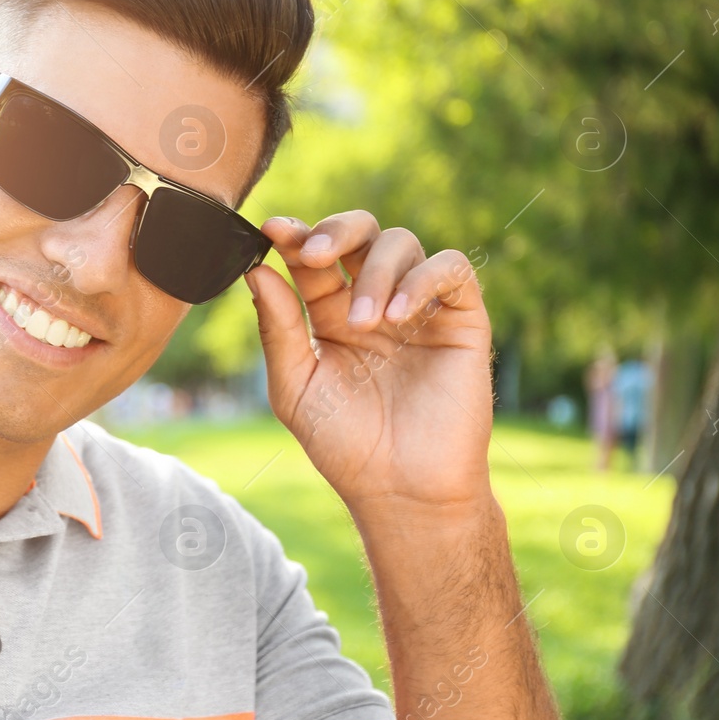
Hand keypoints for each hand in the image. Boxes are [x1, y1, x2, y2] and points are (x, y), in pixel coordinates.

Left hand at [246, 212, 493, 515]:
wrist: (401, 489)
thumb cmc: (345, 446)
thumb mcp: (295, 386)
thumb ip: (277, 329)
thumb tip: (256, 270)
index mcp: (331, 315)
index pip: (314, 258)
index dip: (296, 237)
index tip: (273, 231)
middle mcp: (375, 302)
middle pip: (360, 232)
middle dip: (336, 230)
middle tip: (315, 254)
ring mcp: (419, 308)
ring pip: (402, 243)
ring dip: (376, 272)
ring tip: (364, 323)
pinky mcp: (461, 319)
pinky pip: (450, 269)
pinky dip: (421, 279)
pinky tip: (397, 317)